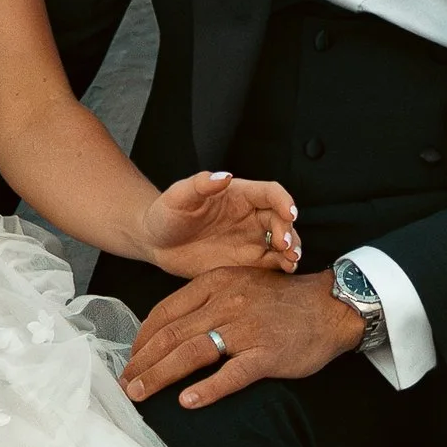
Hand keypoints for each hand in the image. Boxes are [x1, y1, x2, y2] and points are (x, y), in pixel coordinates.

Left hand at [120, 264, 363, 409]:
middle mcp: (226, 303)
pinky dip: (207, 389)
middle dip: (142, 362)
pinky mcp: (266, 354)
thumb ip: (205, 302)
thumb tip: (169, 330)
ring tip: (140, 393)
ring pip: (191, 353)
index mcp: (215, 283)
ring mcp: (246, 329)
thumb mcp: (238, 284)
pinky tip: (187, 401)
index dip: (142, 339)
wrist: (329, 306)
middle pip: (171, 335)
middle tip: (124, 384)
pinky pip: (231, 374)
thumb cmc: (280, 300)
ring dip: (160, 376)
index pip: (165, 312)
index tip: (129, 358)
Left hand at [139, 170, 302, 278]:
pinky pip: (269, 263)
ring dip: (291, 249)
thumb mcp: (178, 196)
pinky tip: (284, 271)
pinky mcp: (245, 262)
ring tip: (291, 260)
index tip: (289, 213)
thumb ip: (200, 184)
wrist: (155, 242)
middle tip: (284, 245)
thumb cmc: (165, 213)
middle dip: (288, 231)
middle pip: (280, 219)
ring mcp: (249, 239)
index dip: (283, 200)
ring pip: (281, 242)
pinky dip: (281, 266)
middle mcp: (249, 216)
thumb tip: (223, 175)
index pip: (270, 193)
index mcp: (238, 195)